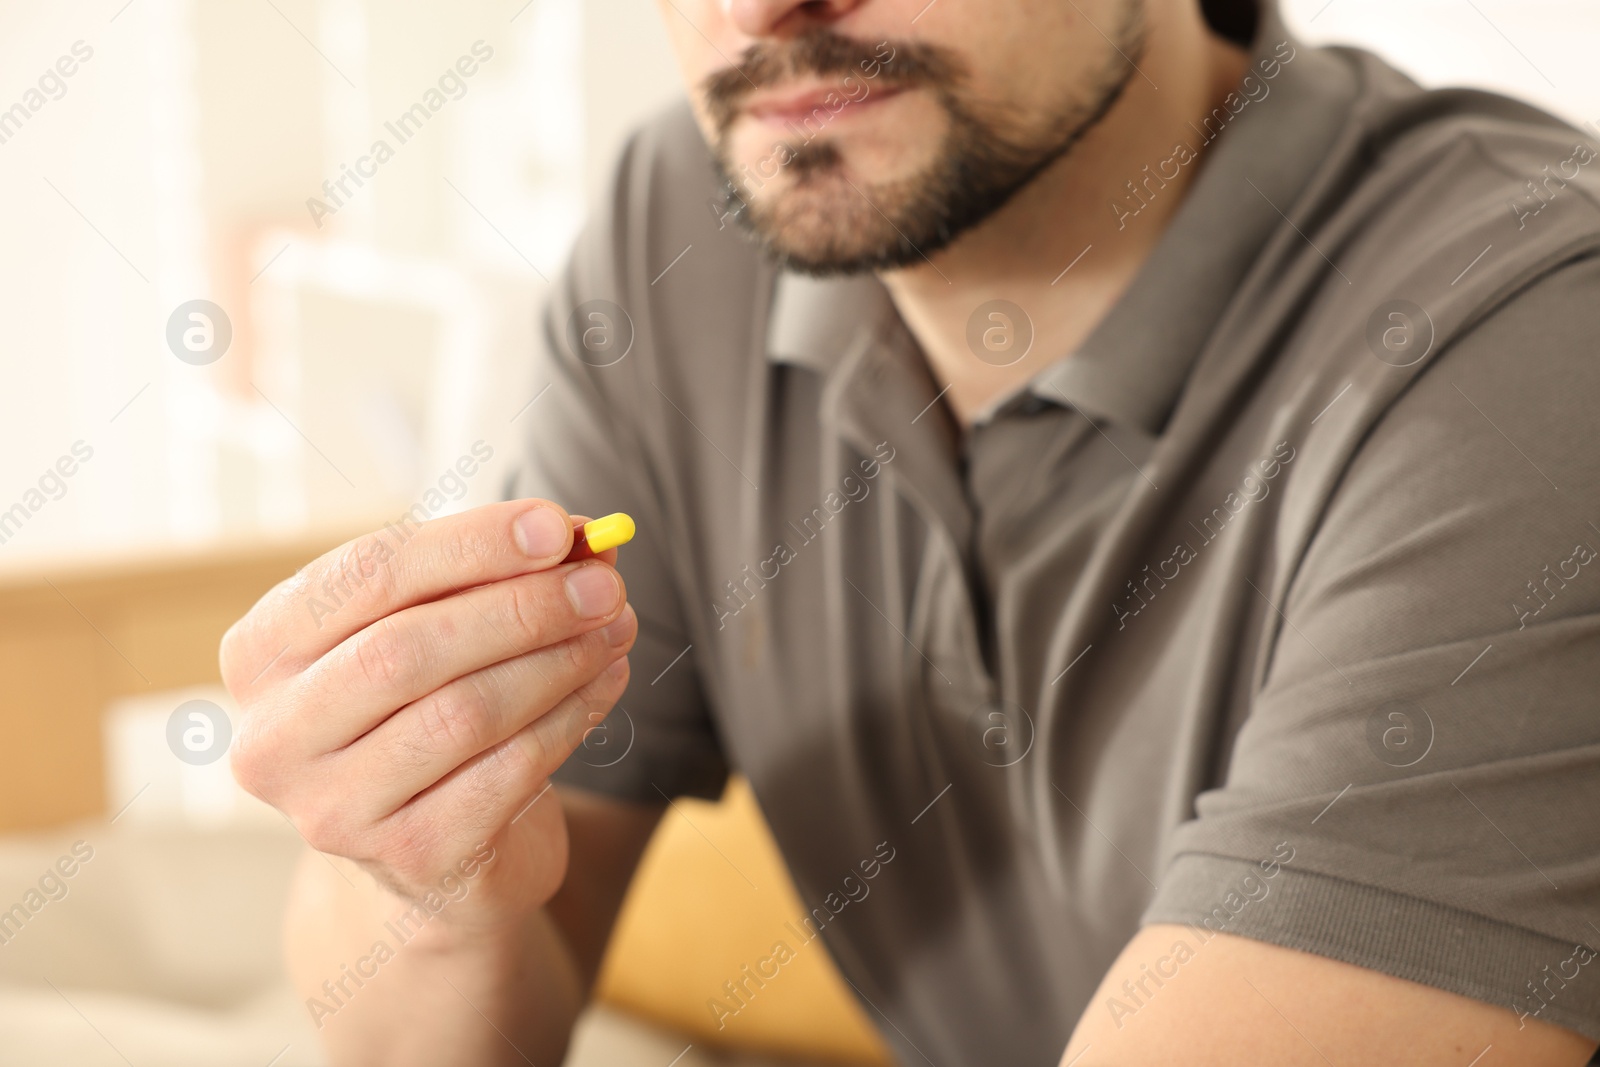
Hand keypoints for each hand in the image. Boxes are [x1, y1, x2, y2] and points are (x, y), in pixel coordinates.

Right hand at [220, 500, 635, 935]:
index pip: (367, 576)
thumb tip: (588, 538)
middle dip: (521, 607)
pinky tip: (605, 682)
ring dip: (557, 661)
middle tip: (602, 584)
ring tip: (616, 628)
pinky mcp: (410, 858)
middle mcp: (276, 737)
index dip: (470, 545)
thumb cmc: (428, 705)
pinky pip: (506, 773)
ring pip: (463, 713)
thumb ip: (497, 574)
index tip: (558, 527)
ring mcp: (334, 810)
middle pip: (408, 649)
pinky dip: (568, 719)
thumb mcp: (443, 627)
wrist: (435, 847)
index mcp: (262, 652)